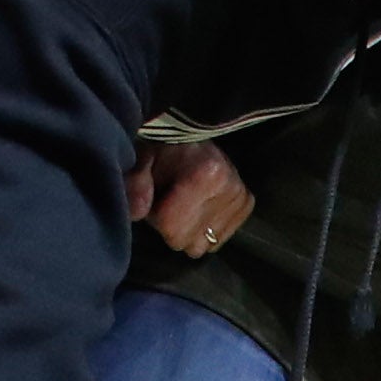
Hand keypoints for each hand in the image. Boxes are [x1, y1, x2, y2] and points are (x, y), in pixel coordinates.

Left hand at [123, 140, 253, 255]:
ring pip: (203, 245)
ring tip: (185, 202)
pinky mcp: (246, 205)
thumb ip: (135, 184)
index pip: (172, 227)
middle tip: (169, 200)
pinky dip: (204, 229)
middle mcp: (230, 189)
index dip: (154, 215)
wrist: (190, 135)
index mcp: (207, 175)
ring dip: (189, 229)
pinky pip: (217, 241)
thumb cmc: (162, 148)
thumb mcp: (140, 159)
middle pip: (187, 241)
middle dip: (172, 225)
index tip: (155, 195)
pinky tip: (200, 207)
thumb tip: (137, 213)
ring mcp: (240, 199)